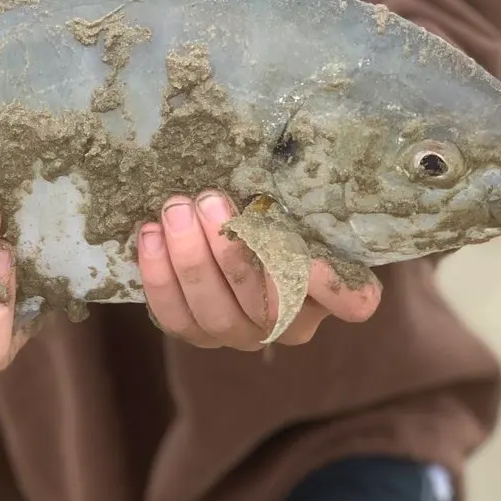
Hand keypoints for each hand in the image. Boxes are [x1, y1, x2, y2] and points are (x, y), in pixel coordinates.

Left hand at [136, 191, 381, 348]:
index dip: (331, 285)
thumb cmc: (277, 211)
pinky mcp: (198, 334)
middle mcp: (288, 325)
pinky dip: (160, 276)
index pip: (351, 303)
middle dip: (232, 251)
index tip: (313, 256)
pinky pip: (176, 317)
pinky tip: (150, 235)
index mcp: (328, 296)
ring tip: (175, 211)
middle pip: (266, 305)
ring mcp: (240, 335)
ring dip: (190, 259)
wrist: (231, 233)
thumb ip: (302, 200)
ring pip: (215, 313)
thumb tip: (295, 165)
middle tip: (208, 201)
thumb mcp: (297, 203)